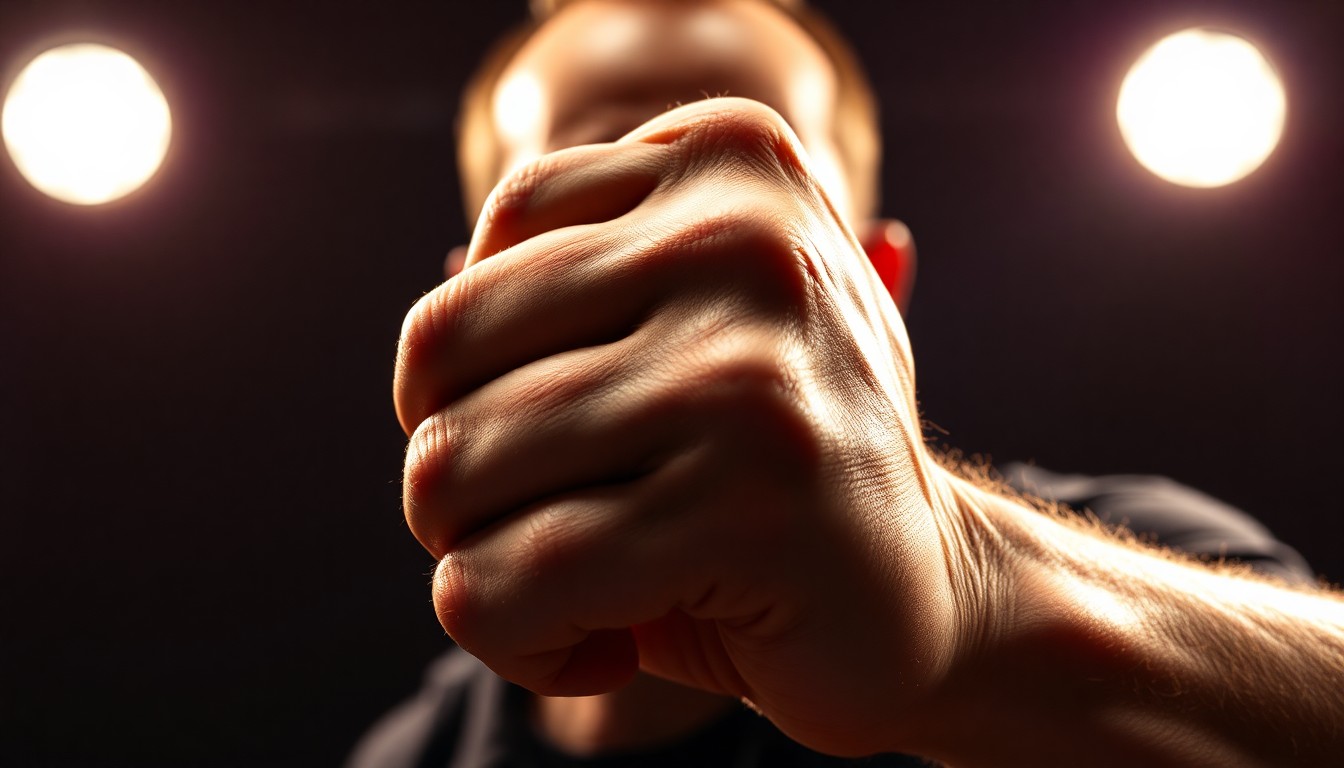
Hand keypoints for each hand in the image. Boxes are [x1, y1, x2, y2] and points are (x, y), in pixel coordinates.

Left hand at [393, 98, 982, 755]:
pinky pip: (507, 582)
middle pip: (443, 354)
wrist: (936, 595)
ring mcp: (749, 376)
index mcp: (731, 161)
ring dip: (480, 563)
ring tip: (577, 587)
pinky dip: (516, 643)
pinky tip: (600, 651)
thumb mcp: (686, 327)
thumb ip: (567, 284)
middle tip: (541, 526)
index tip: (551, 437)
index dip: (470, 372)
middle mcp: (746, 242)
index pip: (484, 249)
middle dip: (456, 473)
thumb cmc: (769, 466)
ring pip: (455, 472)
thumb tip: (438, 306)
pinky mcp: (746, 513)